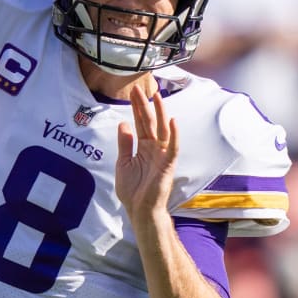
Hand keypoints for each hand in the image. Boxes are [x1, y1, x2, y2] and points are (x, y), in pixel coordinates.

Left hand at [115, 85, 178, 227]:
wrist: (140, 210)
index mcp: (143, 147)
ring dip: (160, 113)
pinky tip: (172, 121)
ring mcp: (162, 155)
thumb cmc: (133, 190)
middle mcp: (154, 147)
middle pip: (150, 122)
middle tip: (139, 88)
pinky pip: (173, 147)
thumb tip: (123, 124)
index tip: (132, 92)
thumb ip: (124, 144)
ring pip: (163, 130)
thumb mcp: (123, 163)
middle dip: (144, 105)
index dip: (136, 107)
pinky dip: (174, 134)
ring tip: (157, 97)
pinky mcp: (168, 164)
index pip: (140, 122)